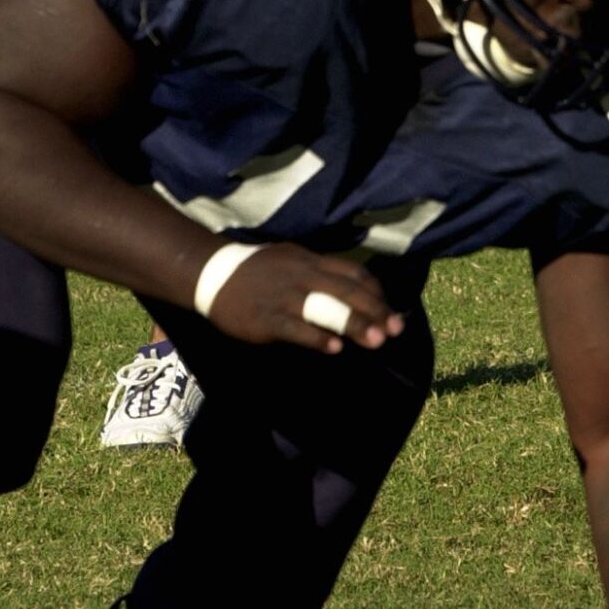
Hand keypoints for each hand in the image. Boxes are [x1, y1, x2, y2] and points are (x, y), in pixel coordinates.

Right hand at [202, 243, 403, 353]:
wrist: (212, 273)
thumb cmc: (259, 270)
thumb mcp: (293, 260)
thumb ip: (322, 274)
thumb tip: (357, 291)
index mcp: (310, 259)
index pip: (353, 273)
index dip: (376, 293)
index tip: (391, 311)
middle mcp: (302, 274)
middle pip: (346, 290)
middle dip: (374, 310)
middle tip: (396, 330)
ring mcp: (284, 296)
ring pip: (325, 308)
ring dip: (353, 324)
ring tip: (377, 340)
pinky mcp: (266, 318)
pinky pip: (295, 328)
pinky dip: (317, 338)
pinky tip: (335, 348)